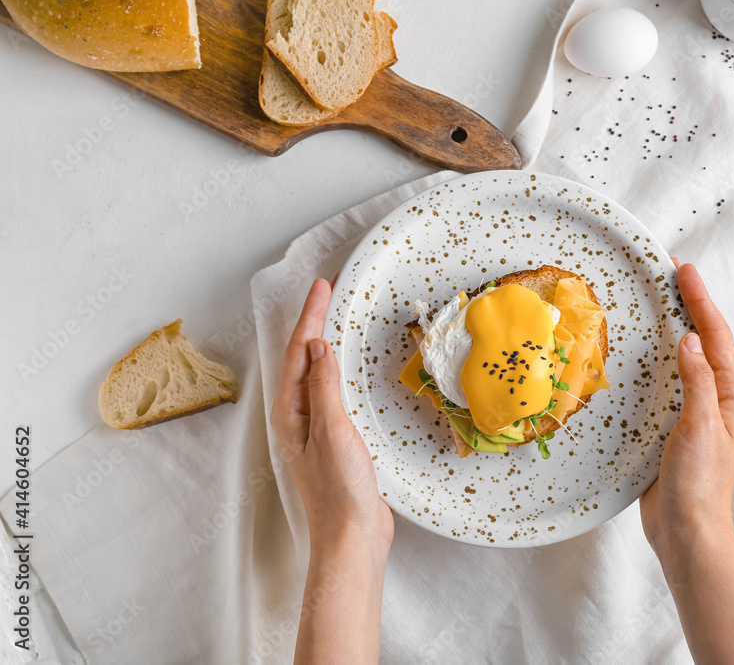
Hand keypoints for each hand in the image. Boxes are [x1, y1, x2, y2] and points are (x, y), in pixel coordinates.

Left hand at [270, 277, 392, 555]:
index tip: (322, 287)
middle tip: (327, 292)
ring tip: (334, 318)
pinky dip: (337, 371)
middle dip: (313, 324)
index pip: (297, 354)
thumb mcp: (332, 431)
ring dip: (323, 345)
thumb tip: (317, 347)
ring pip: (315, 375)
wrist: (352, 537)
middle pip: (301, 360)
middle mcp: (297, 418)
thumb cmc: (340, 491)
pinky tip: (346, 369)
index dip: (310, 317)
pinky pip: (331, 393)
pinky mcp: (334, 440)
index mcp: (290, 414)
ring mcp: (315, 429)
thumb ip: (323, 387)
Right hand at [639, 262, 733, 663]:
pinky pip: (667, 380)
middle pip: (704, 339)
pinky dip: (655, 358)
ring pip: (686, 357)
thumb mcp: (700, 428)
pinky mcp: (673, 424)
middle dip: (689, 305)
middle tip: (669, 274)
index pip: (716, 335)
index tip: (683, 270)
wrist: (686, 531)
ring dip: (673, 327)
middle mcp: (715, 397)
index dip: (700, 300)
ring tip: (655, 300)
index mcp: (729, 394)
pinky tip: (640, 352)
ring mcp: (695, 410)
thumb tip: (691, 339)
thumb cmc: (699, 484)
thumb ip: (697, 382)